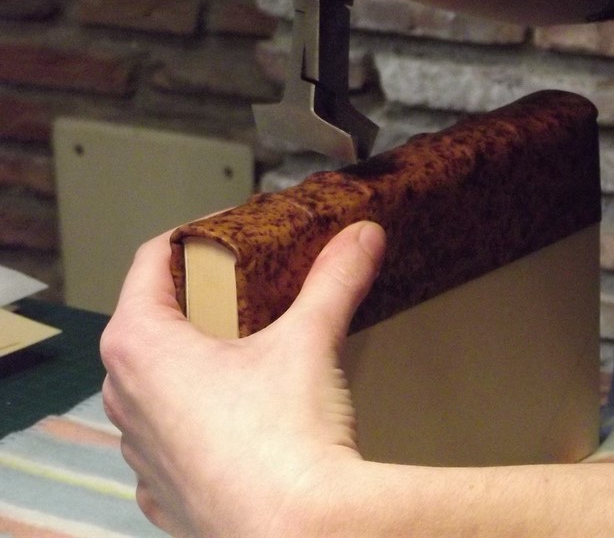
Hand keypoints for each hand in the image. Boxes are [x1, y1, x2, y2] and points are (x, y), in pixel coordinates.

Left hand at [100, 221, 386, 536]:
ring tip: (250, 352)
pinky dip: (200, 417)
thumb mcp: (309, 339)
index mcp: (141, 347)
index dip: (195, 236)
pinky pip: (170, 440)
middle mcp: (125, 400)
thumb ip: (334, 279)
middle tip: (251, 287)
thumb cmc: (283, 438)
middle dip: (200, 299)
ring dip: (195, 360)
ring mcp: (141, 454)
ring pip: (156, 384)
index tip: (234, 232)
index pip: (152, 262)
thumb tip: (362, 237)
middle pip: (151, 322)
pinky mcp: (165, 496)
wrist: (298, 531)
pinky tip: (244, 418)